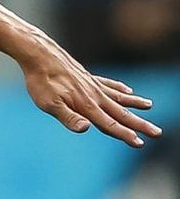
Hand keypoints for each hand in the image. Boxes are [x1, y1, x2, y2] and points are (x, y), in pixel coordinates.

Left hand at [22, 42, 159, 147]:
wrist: (39, 55)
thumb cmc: (41, 82)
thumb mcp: (49, 104)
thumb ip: (68, 118)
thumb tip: (86, 128)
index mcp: (87, 106)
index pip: (110, 125)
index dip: (125, 135)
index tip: (140, 143)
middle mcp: (95, 96)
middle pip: (120, 113)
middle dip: (139, 124)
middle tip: (157, 132)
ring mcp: (92, 85)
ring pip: (118, 97)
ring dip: (134, 104)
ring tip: (149, 106)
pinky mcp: (87, 76)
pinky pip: (108, 84)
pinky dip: (119, 88)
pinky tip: (128, 90)